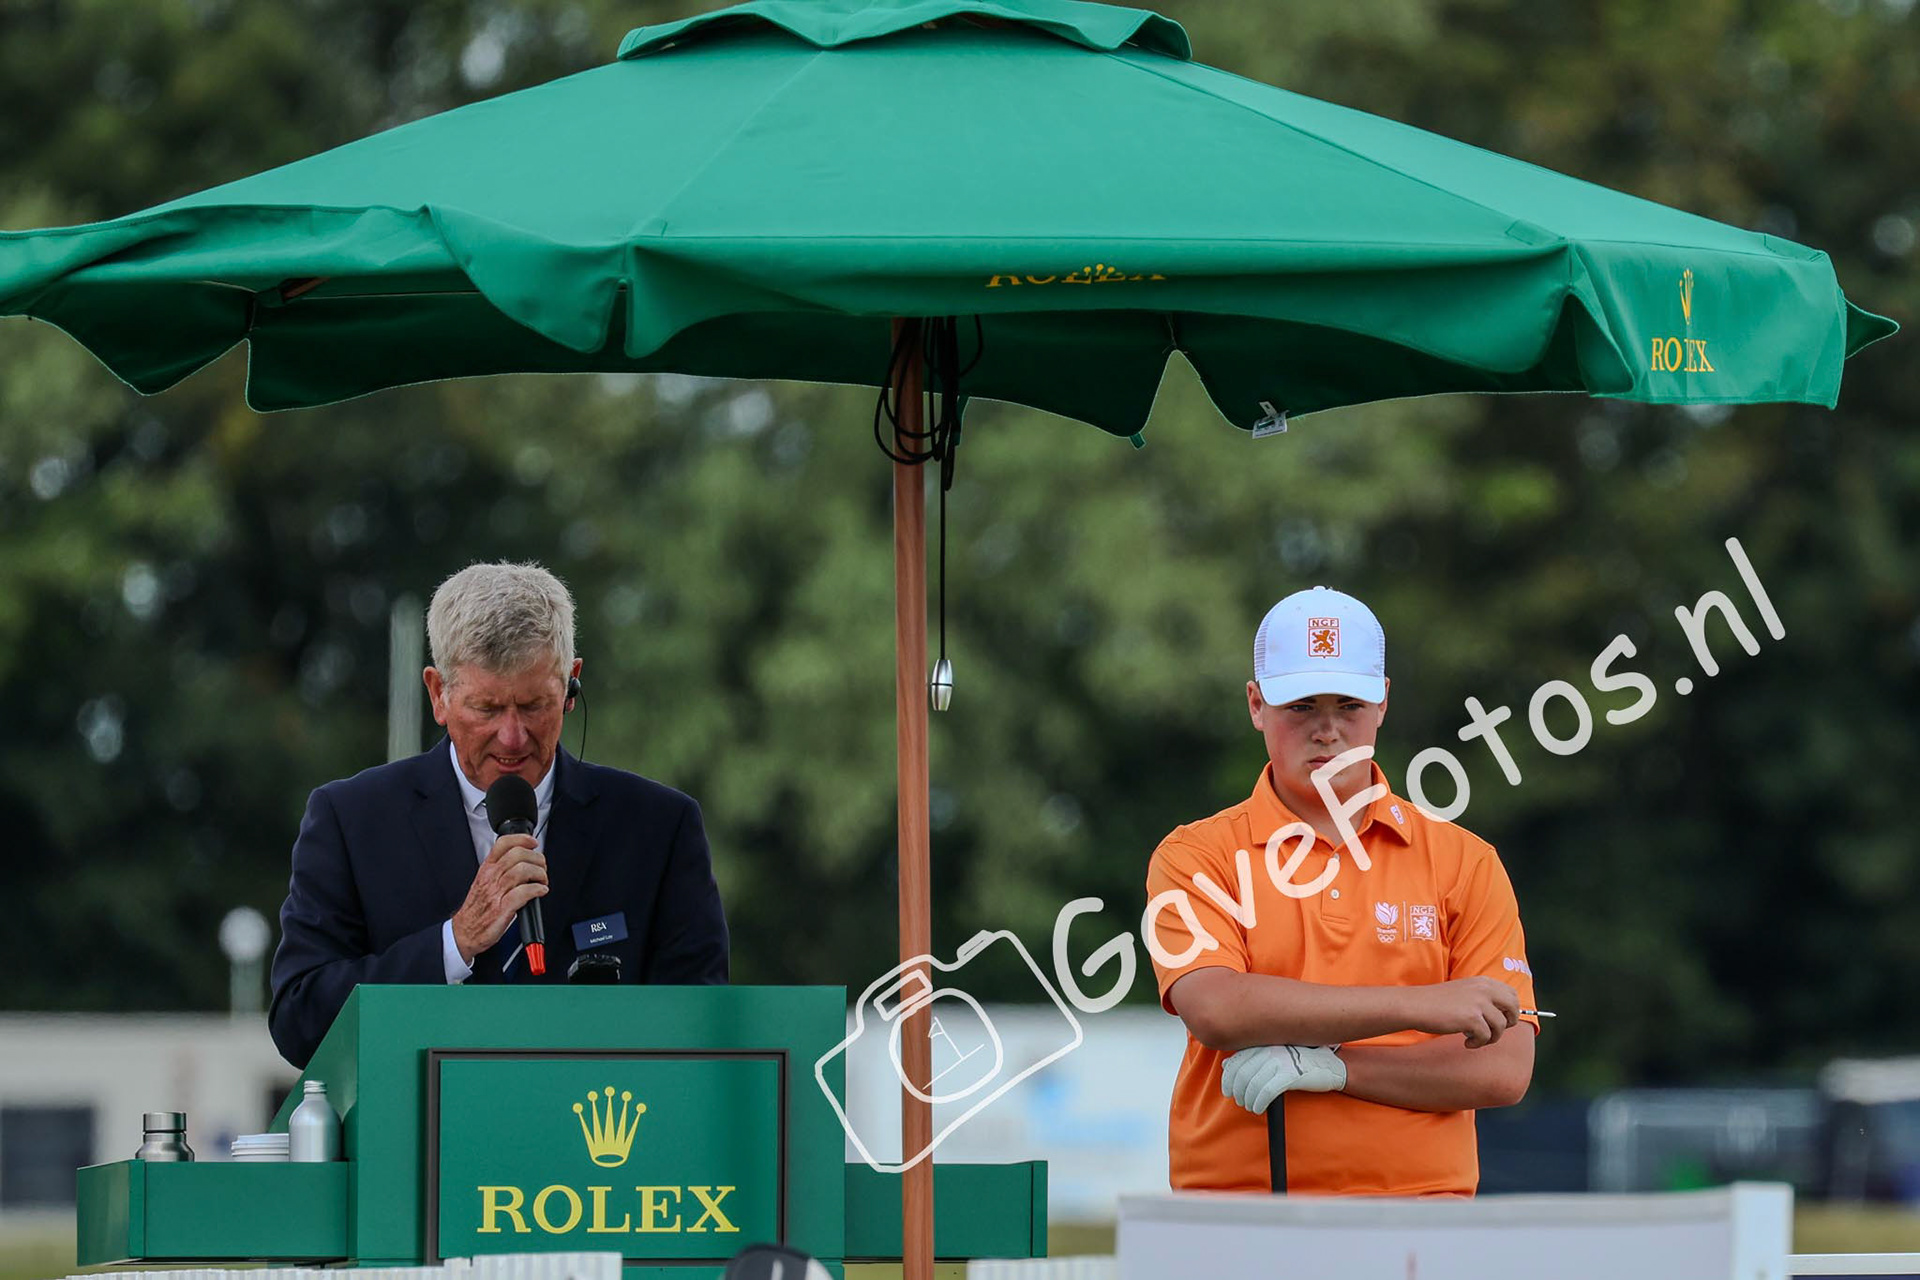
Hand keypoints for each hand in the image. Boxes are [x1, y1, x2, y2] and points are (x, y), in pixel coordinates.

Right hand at [450, 834, 546, 961]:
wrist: (464, 932)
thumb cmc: (477, 909)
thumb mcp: (484, 882)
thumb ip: (501, 870)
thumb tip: (525, 861)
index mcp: (486, 869)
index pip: (503, 844)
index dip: (522, 839)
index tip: (533, 843)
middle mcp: (490, 877)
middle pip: (518, 854)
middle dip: (536, 859)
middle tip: (542, 868)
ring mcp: (496, 892)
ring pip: (522, 871)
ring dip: (539, 874)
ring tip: (542, 881)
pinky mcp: (502, 908)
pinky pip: (524, 892)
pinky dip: (537, 889)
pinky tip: (540, 891)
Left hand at [1220, 1045, 1346, 1114]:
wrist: (1331, 1065)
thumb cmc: (1301, 1060)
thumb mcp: (1275, 1054)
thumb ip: (1251, 1057)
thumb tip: (1226, 1064)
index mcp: (1264, 1043)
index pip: (1236, 1060)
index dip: (1228, 1078)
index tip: (1228, 1090)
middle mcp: (1269, 1049)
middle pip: (1241, 1074)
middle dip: (1237, 1091)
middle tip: (1240, 1101)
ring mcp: (1280, 1061)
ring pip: (1252, 1084)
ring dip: (1247, 1100)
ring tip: (1250, 1107)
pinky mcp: (1289, 1075)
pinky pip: (1266, 1092)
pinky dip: (1258, 1103)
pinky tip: (1259, 1108)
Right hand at [1410, 977, 1519, 1047]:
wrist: (1415, 1006)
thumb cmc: (1436, 1002)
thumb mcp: (1464, 992)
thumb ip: (1483, 998)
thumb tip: (1504, 1016)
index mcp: (1483, 982)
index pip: (1512, 994)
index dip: (1510, 1010)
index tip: (1499, 1020)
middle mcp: (1483, 989)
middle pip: (1514, 1008)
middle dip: (1508, 1023)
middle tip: (1493, 1031)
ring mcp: (1478, 1003)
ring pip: (1501, 1026)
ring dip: (1490, 1038)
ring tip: (1474, 1039)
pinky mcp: (1471, 1018)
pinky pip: (1486, 1036)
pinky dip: (1477, 1044)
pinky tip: (1466, 1043)